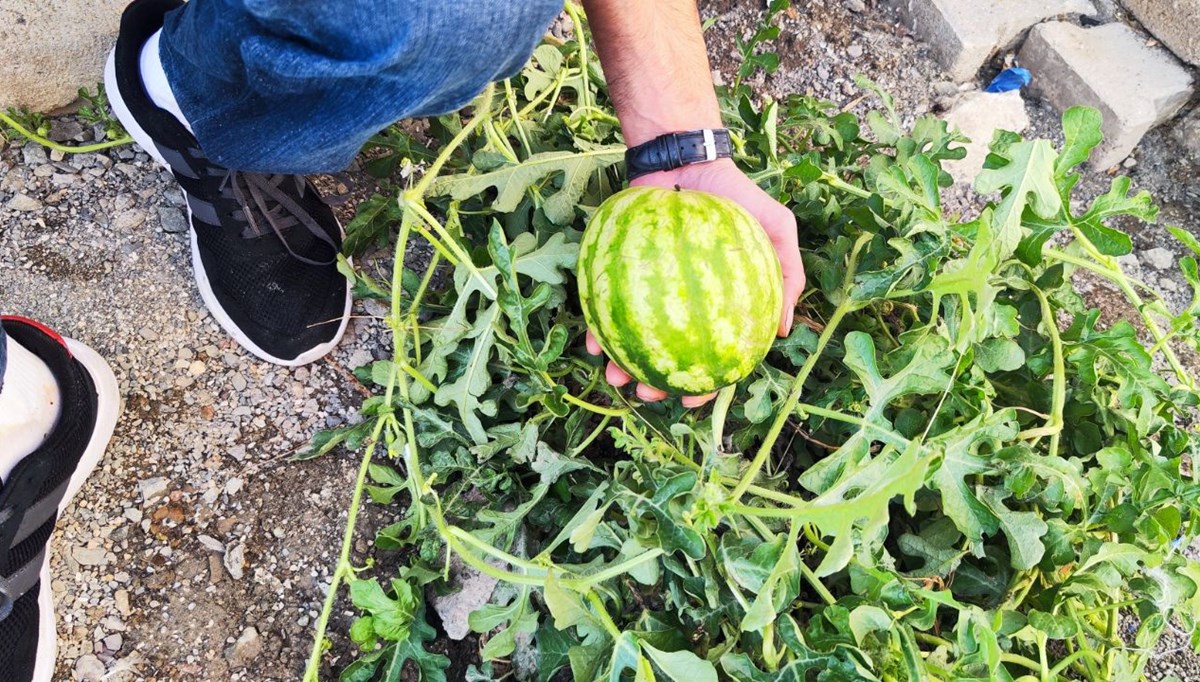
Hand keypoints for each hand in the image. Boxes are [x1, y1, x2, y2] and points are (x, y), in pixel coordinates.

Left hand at [585, 158, 806, 407]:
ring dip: (620, 363)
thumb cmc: (736, 196)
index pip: (712, 354)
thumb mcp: (776, 230)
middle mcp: (681, 302)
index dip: (705, 384)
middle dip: (654, 382)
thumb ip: (788, 276)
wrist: (687, 158)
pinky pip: (605, 303)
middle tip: (645, 393)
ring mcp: (647, 290)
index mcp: (718, 304)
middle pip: (666, 355)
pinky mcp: (618, 272)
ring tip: (612, 375)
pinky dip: (597, 325)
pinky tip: (591, 341)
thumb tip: (786, 330)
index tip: (693, 400)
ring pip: (631, 338)